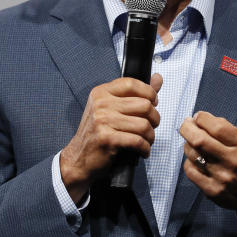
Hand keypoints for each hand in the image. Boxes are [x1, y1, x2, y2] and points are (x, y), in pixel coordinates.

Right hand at [60, 74, 162, 201]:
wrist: (78, 158)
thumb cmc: (98, 133)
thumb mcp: (111, 108)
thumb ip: (136, 93)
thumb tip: (158, 78)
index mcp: (101, 92)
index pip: (132, 84)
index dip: (149, 93)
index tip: (153, 103)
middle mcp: (101, 104)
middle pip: (144, 105)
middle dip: (154, 118)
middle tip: (151, 126)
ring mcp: (103, 121)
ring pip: (144, 124)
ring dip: (151, 136)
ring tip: (147, 140)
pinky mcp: (107, 139)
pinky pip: (138, 141)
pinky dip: (145, 148)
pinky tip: (143, 150)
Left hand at [180, 111, 236, 226]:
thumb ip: (229, 131)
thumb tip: (203, 119)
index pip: (217, 126)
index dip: (202, 118)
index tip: (198, 117)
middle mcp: (233, 161)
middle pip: (199, 140)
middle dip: (187, 128)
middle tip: (186, 124)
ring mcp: (222, 177)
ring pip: (192, 154)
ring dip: (188, 144)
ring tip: (191, 142)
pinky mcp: (212, 191)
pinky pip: (190, 171)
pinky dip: (189, 162)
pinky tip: (194, 159)